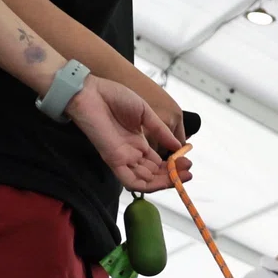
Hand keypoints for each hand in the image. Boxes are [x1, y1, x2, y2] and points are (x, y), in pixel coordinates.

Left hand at [65, 78, 185, 190]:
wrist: (89, 92)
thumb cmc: (113, 96)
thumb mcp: (145, 112)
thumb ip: (160, 131)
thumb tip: (178, 146)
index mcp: (139, 142)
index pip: (158, 163)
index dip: (174, 166)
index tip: (187, 162)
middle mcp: (132, 153)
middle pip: (155, 174)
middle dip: (173, 175)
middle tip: (188, 172)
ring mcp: (123, 158)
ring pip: (146, 181)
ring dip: (165, 182)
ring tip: (181, 176)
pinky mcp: (114, 160)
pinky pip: (131, 181)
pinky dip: (147, 186)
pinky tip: (163, 182)